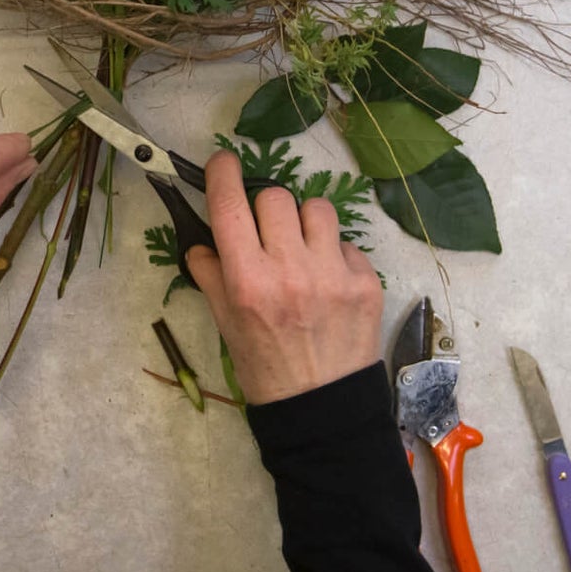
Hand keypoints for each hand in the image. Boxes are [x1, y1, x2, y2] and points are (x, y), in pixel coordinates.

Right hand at [185, 151, 382, 404]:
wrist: (323, 408)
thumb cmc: (265, 368)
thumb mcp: (226, 324)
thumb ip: (212, 275)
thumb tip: (204, 241)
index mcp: (248, 281)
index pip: (230, 204)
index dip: (222, 172)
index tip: (222, 163)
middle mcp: (290, 270)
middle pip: (275, 196)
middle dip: (265, 208)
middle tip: (266, 231)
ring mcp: (332, 274)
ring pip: (316, 208)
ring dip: (304, 222)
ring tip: (302, 250)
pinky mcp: (366, 282)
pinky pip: (346, 242)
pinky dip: (333, 254)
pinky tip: (328, 280)